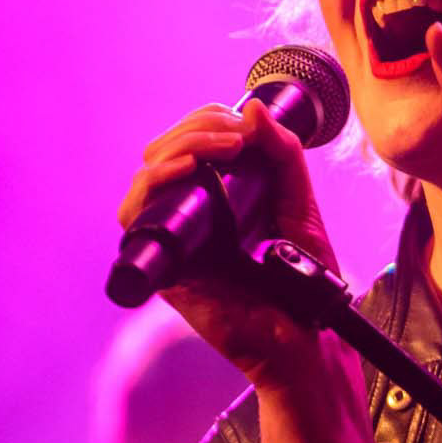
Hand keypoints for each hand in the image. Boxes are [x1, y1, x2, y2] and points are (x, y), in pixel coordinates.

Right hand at [116, 97, 342, 387]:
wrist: (305, 335)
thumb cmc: (303, 276)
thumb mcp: (299, 201)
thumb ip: (283, 154)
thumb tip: (253, 106)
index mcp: (213, 194)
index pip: (189, 140)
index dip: (207, 120)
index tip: (242, 124)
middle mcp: (186, 213)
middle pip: (163, 150)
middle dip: (197, 128)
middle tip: (234, 135)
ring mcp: (172, 238)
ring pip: (146, 175)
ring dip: (180, 147)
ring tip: (220, 148)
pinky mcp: (162, 265)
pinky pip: (136, 216)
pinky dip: (154, 184)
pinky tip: (185, 170)